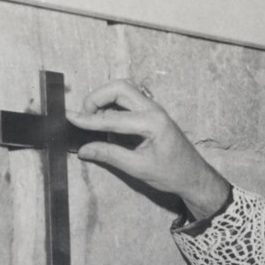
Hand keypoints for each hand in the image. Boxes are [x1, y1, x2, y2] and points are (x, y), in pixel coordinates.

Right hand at [72, 79, 230, 220]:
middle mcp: (154, 110)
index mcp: (153, 123)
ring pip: (124, 90)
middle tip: (85, 116)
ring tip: (93, 119)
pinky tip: (105, 122)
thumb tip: (84, 149)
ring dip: (105, 99)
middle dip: (97, 98)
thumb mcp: (138, 168)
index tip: (71, 118)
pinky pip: (128, 100)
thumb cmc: (171, 174)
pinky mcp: (151, 113)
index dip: (89, 119)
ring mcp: (154, 109)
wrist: (193, 176)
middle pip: (119, 88)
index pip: (114, 118)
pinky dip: (113, 105)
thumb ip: (109, 155)